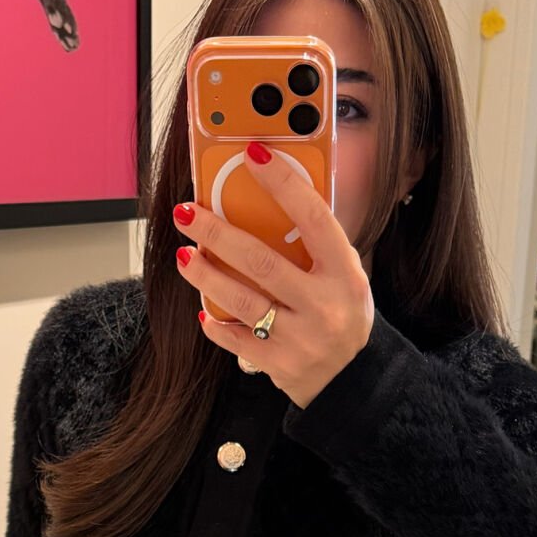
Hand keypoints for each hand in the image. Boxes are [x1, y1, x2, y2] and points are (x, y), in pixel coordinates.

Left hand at [172, 142, 373, 408]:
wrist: (352, 382)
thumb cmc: (342, 316)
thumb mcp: (345, 279)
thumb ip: (316, 248)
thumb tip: (268, 203)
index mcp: (345, 274)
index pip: (315, 220)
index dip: (284, 185)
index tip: (253, 154)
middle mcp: (324, 306)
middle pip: (262, 262)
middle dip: (218, 233)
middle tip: (187, 211)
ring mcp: (300, 338)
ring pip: (242, 300)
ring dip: (205, 275)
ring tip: (184, 254)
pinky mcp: (279, 364)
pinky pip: (237, 339)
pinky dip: (216, 324)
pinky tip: (202, 310)